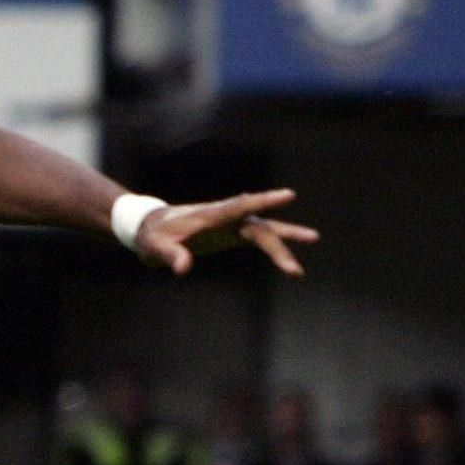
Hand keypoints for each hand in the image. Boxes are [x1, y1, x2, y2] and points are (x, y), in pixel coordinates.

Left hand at [132, 188, 317, 277]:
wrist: (154, 229)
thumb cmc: (154, 237)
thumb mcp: (157, 248)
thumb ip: (171, 256)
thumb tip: (183, 269)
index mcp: (210, 215)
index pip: (240, 206)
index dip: (264, 202)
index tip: (288, 196)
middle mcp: (226, 216)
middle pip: (259, 228)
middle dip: (279, 243)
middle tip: (297, 264)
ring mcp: (232, 224)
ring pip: (265, 231)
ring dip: (285, 243)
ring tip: (310, 247)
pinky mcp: (233, 233)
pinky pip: (260, 238)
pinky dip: (275, 247)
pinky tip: (289, 262)